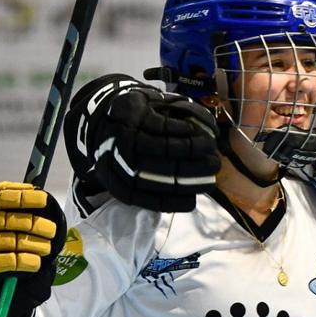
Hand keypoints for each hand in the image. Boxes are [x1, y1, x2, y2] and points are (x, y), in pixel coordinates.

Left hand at [64, 75, 219, 212]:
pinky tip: (195, 130)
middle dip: (192, 172)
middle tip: (213, 167)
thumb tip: (187, 200)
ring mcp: (126, 136)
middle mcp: (121, 161)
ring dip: (192, 147)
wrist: (102, 118)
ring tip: (209, 146)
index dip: (173, 202)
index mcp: (120, 182)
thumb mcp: (128, 174)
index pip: (149, 199)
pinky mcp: (133, 114)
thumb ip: (152, 188)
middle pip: (161, 171)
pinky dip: (182, 129)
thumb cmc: (125, 151)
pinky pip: (162, 124)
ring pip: (164, 147)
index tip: (193, 201)